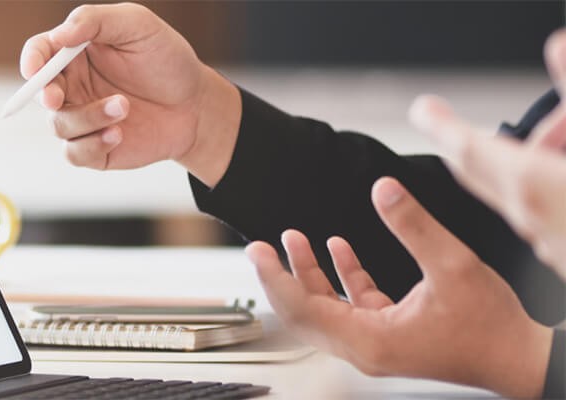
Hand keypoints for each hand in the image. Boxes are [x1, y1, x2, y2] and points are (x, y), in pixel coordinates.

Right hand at [19, 3, 240, 184]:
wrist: (196, 105)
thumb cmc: (166, 60)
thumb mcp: (137, 24)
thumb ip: (95, 21)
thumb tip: (60, 35)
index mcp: (75, 53)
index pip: (39, 53)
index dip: (31, 61)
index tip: (34, 70)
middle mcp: (73, 86)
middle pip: (40, 93)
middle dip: (46, 96)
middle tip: (58, 98)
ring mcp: (82, 118)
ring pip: (59, 125)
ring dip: (88, 117)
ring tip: (125, 106)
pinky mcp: (94, 147)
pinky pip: (75, 153)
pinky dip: (94, 144)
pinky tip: (119, 134)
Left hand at [246, 177, 551, 397]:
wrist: (520, 358)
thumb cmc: (491, 328)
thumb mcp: (453, 266)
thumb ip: (413, 226)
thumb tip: (383, 189)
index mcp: (369, 340)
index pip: (302, 308)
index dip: (275, 276)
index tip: (256, 251)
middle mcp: (365, 348)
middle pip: (306, 311)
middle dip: (283, 275)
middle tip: (261, 246)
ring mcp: (376, 344)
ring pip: (327, 308)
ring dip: (311, 273)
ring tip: (294, 239)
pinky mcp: (391, 336)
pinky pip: (353, 306)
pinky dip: (343, 278)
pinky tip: (339, 249)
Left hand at [409, 29, 565, 272]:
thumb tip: (560, 48)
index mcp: (540, 191)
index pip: (473, 151)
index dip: (446, 126)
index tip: (423, 110)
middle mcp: (539, 224)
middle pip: (491, 174)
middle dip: (477, 143)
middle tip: (460, 120)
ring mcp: (557, 248)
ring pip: (529, 190)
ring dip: (539, 156)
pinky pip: (552, 212)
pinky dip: (556, 182)